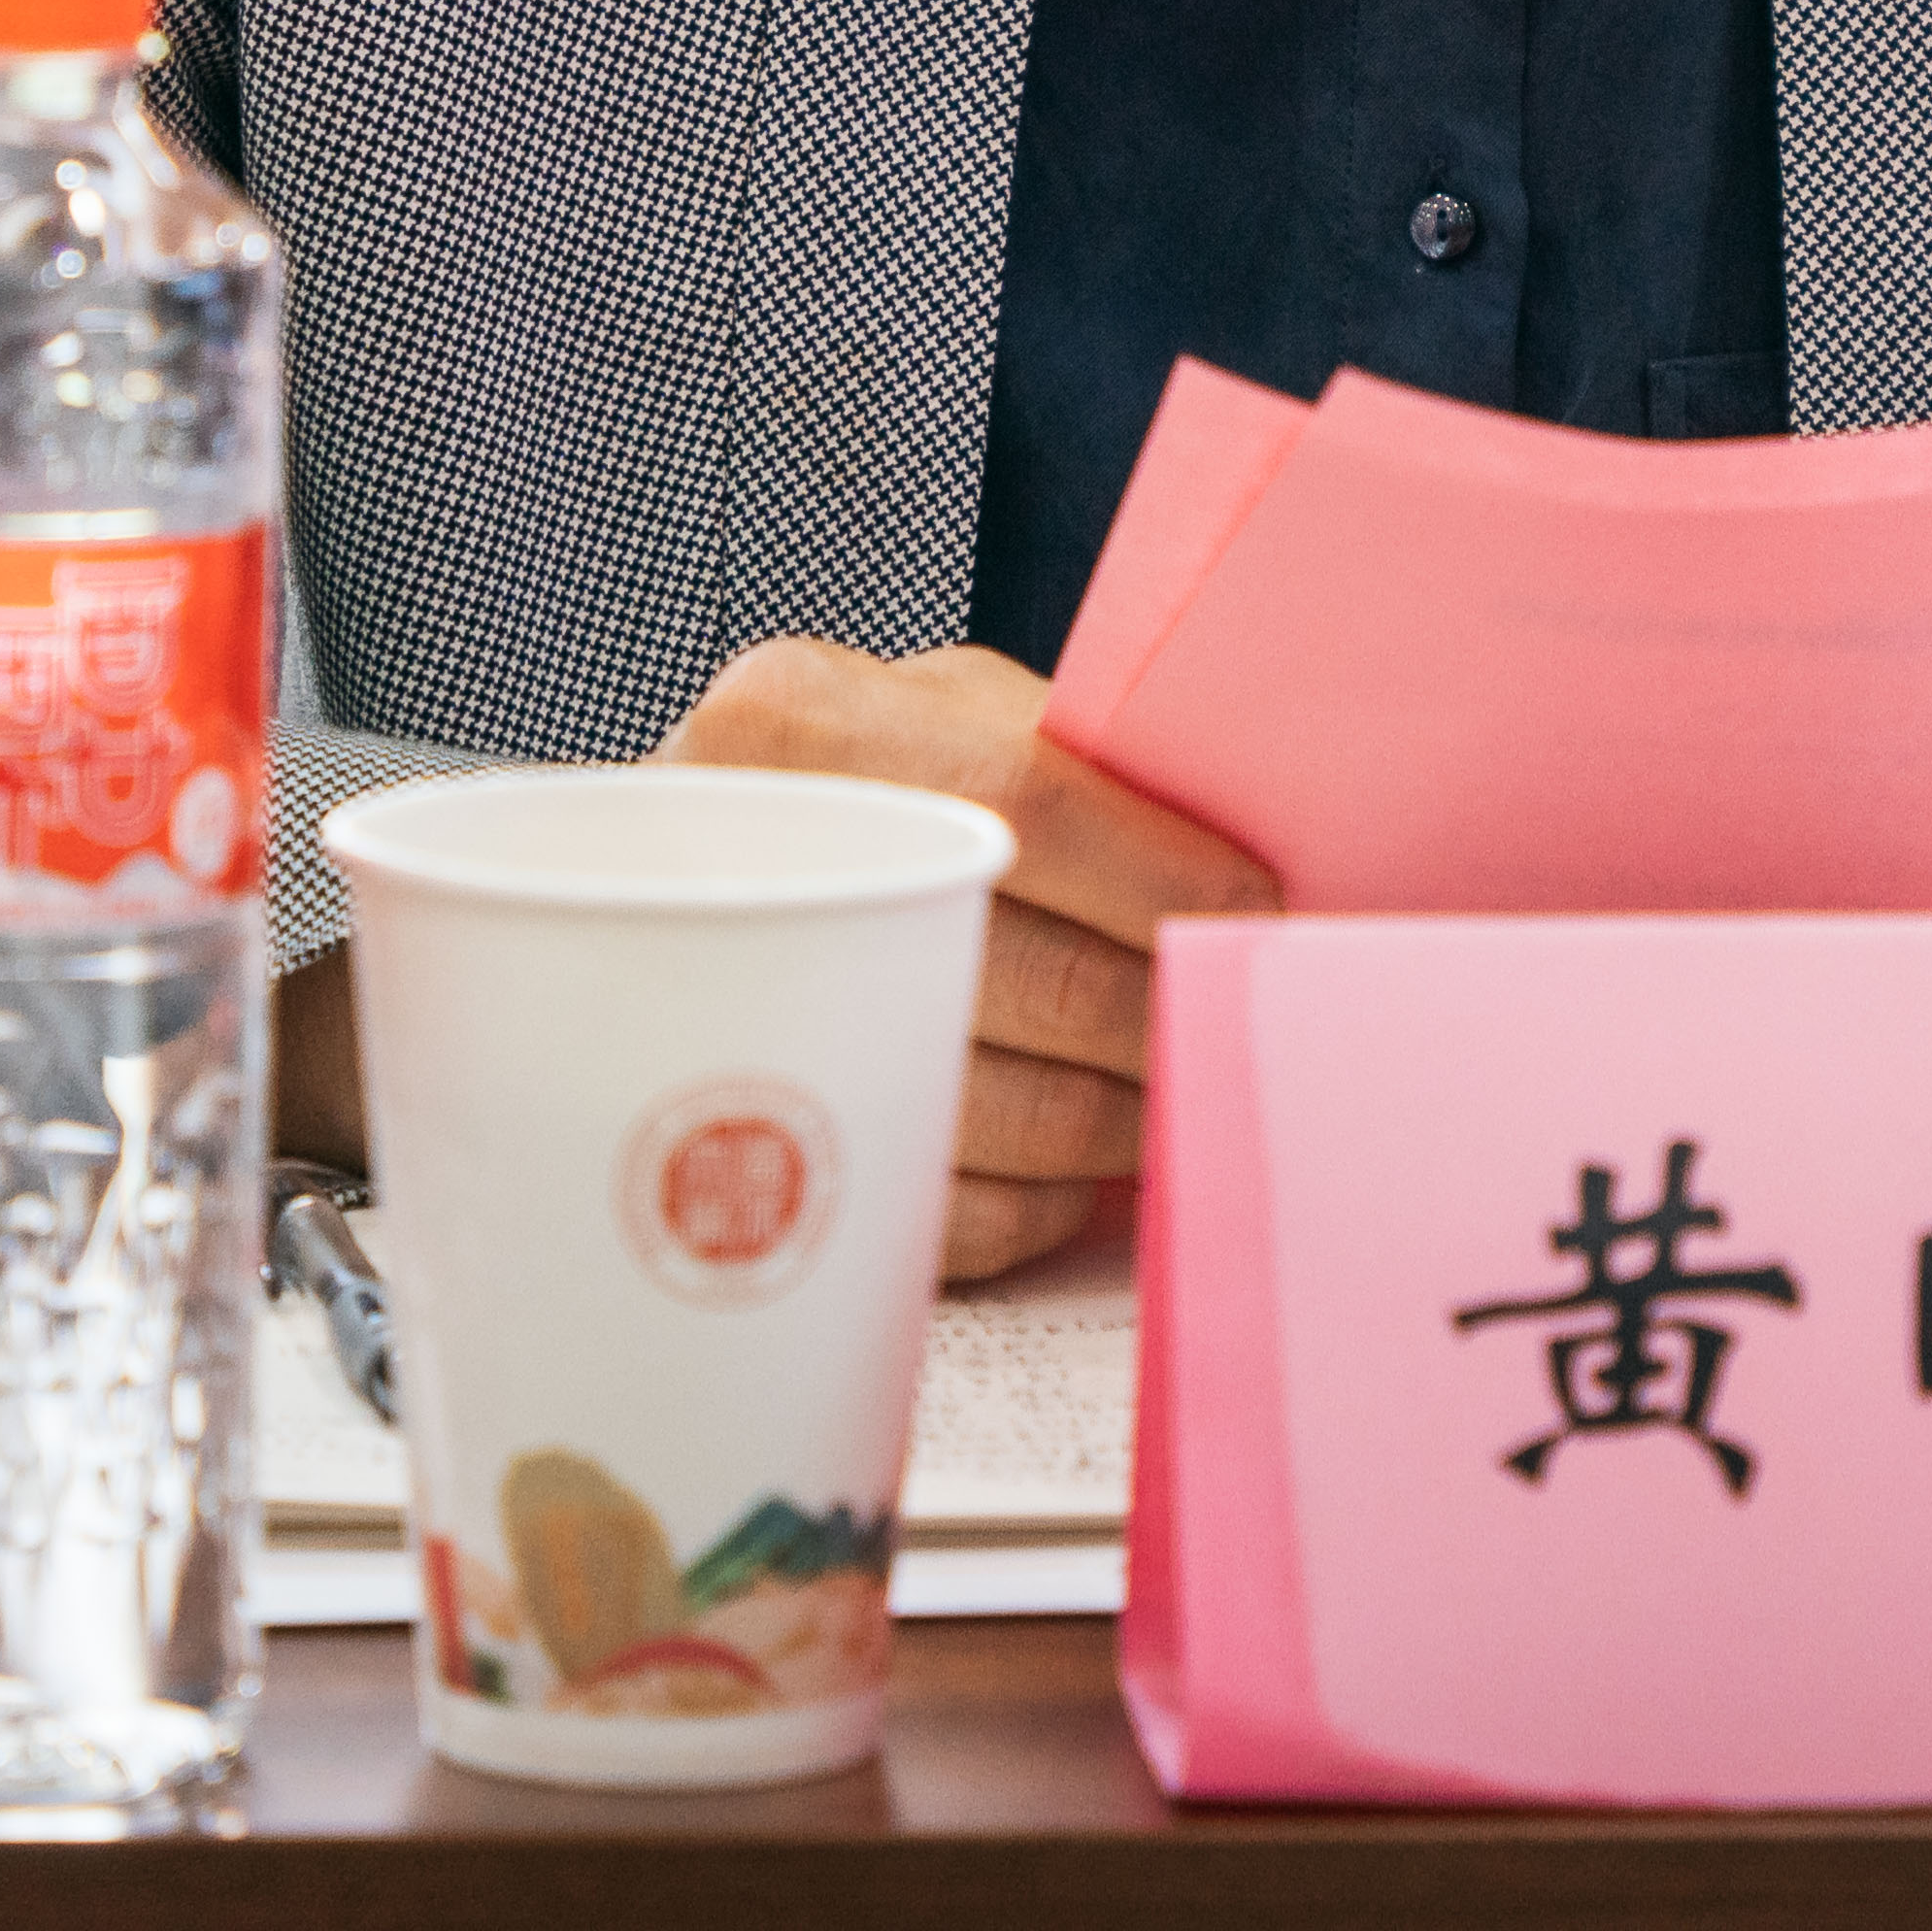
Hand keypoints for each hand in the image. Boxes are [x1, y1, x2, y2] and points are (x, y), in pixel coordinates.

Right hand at [669, 636, 1278, 1276]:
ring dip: (1134, 1115)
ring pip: (1018, 1112)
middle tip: (1246, 1019)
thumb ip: (1064, 756)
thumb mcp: (934, 719)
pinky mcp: (757, 1169)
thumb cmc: (856, 791)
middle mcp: (750, 863)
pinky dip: (1051, 1195)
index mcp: (799, 721)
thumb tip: (1247, 863)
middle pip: (1040, 974)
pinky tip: (1078, 1158)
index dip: (1170, 874)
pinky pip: (963, 1213)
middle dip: (1171, 1011)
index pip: (1031, 803)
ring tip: (1179, 1082)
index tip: (1266, 915)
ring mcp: (736, 1026)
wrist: (664, 891)